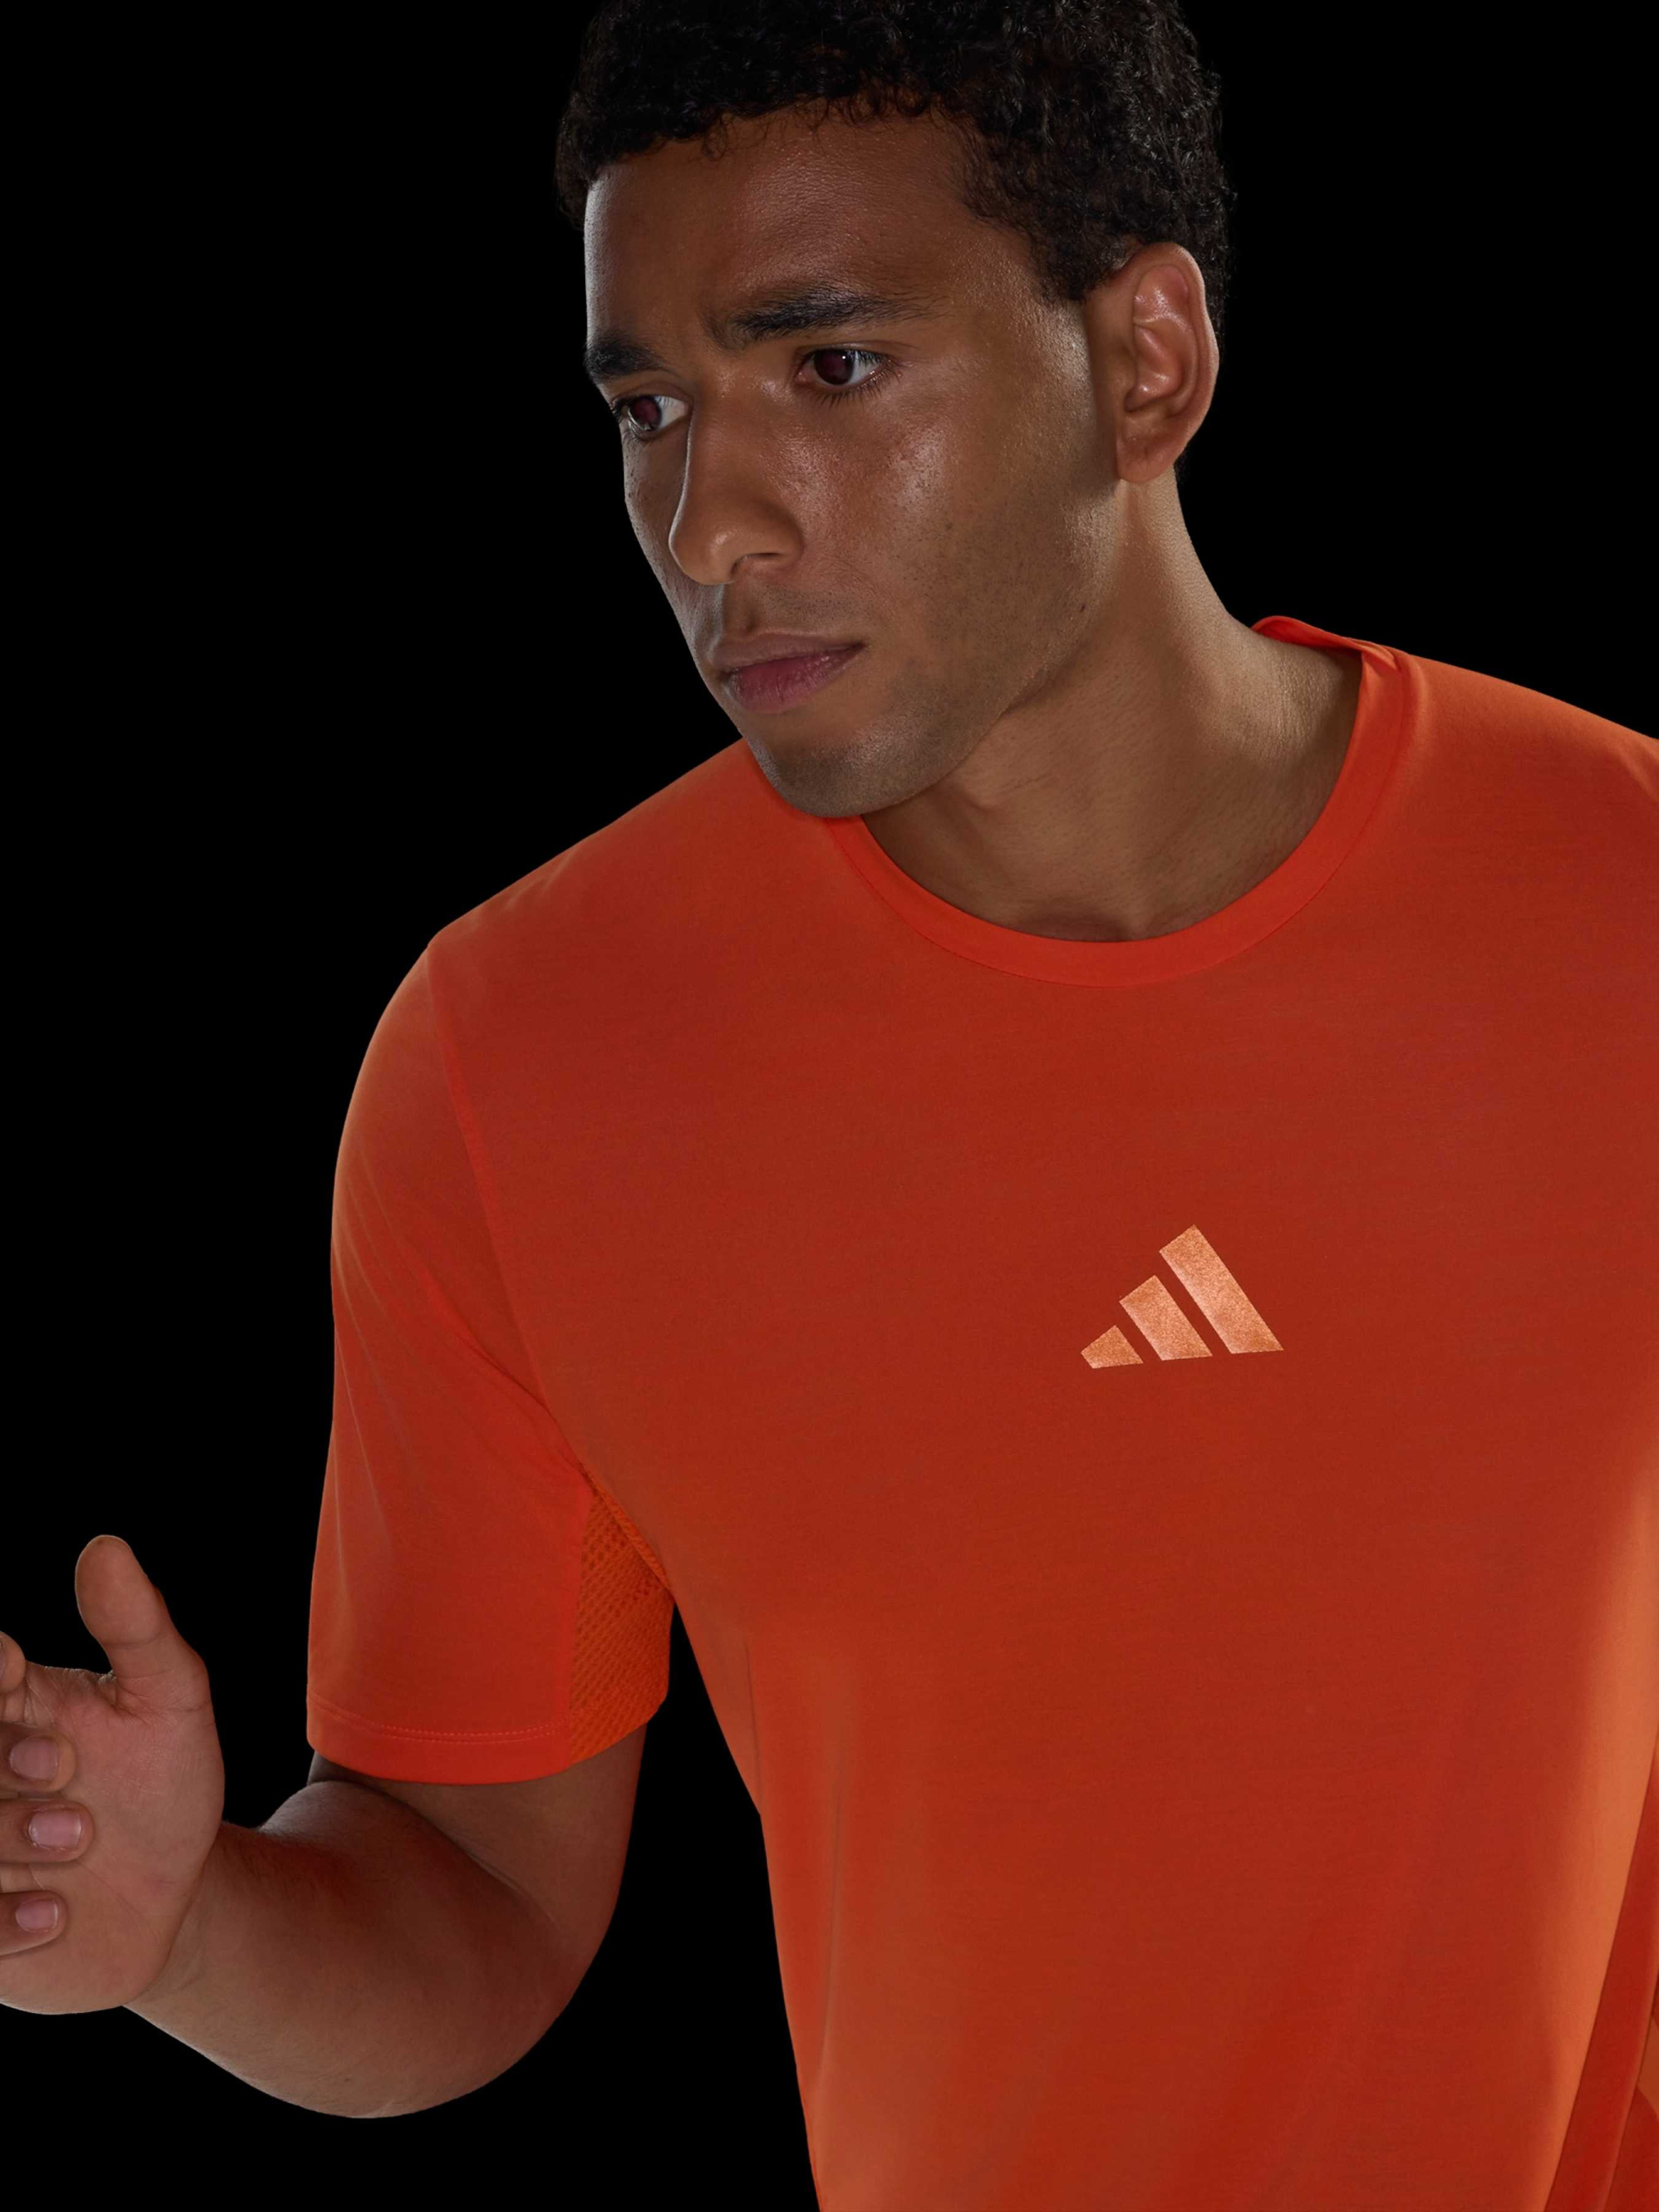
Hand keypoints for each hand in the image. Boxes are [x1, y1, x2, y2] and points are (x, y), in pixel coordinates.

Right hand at [1, 1534, 225, 2013]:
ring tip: (81, 1839)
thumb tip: (105, 1545)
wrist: (176, 1892)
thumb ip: (137, 1626)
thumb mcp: (171, 1698)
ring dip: (7, 1837)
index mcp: (4, 1700)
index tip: (9, 1673)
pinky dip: (4, 1920)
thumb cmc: (163, 1780)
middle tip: (65, 1769)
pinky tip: (58, 1914)